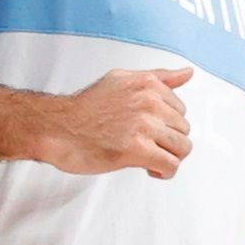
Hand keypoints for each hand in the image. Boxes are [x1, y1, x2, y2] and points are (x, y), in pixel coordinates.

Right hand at [41, 67, 192, 177]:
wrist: (57, 128)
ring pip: (182, 148)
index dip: (166, 125)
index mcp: (147, 84)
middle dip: (168, 142)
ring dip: (169, 157)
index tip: (151, 132)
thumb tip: (187, 73)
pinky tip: (151, 170)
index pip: (181, 109)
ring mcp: (144, 126)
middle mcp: (149, 102)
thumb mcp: (121, 80)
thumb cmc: (84, 109)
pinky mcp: (137, 149)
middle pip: (183, 129)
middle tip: (148, 147)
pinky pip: (170, 165)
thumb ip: (158, 77)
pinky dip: (165, 172)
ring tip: (151, 159)